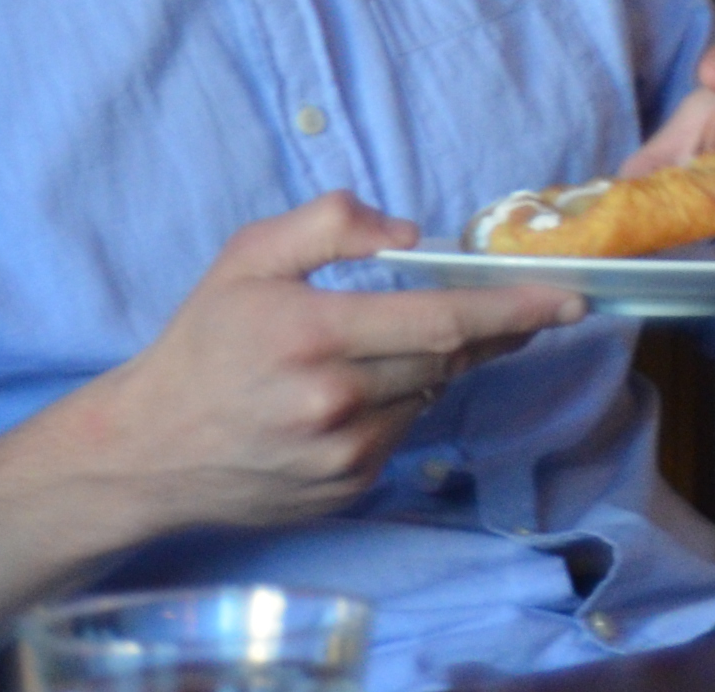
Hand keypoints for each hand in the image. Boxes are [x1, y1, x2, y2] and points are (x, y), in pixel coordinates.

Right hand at [38, 196, 579, 534]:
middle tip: (515, 306)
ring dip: (436, 363)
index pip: (445, 319)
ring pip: (430, 393)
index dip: (516, 308)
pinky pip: (401, 433)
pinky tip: (360, 390)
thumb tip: (409, 234)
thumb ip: (331, 225)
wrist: (143, 450)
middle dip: (487, 328)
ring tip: (397, 345)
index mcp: (314, 335)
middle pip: (449, 356)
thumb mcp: (249, 257)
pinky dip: (400, 403)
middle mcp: (333, 401)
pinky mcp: (344, 489)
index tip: (570, 296)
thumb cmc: (202, 343)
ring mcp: (341, 455)